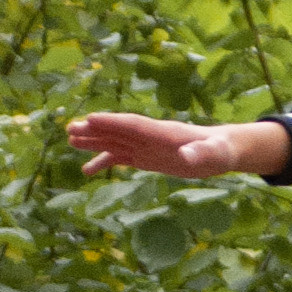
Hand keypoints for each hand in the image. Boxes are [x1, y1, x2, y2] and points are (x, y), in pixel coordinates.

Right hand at [65, 112, 287, 178]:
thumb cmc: (221, 151)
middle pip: (119, 131)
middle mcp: (151, 136)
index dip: (113, 123)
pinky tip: (87, 172)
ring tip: (70, 140)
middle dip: (96, 130)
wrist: (221, 150)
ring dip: (94, 141)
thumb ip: (201, 154)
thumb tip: (186, 157)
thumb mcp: (215, 155)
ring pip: (115, 142)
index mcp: (164, 133)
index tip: (91, 119)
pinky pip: (120, 158)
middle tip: (70, 129)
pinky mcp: (146, 157)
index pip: (134, 125)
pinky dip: (103, 162)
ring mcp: (146, 146)